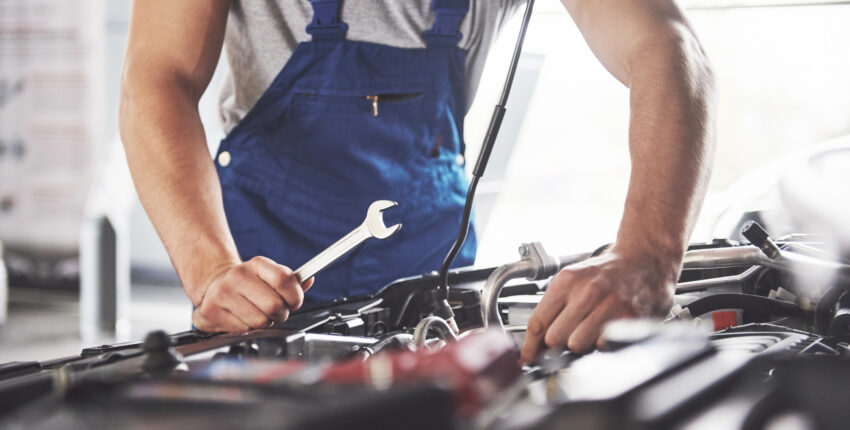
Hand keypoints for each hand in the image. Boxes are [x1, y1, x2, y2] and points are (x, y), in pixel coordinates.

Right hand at [191, 256, 313, 332]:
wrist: (214, 286)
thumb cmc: (248, 284)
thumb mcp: (269, 276)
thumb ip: (291, 281)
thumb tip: (309, 280)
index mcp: (257, 264)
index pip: (284, 279)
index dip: (295, 296)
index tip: (294, 302)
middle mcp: (238, 276)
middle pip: (275, 306)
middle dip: (280, 314)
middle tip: (274, 312)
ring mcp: (223, 293)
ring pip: (260, 322)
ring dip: (263, 324)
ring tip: (256, 314)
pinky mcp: (211, 312)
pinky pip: (243, 331)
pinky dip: (247, 329)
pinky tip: (241, 319)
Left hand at [520, 248, 676, 361]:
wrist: (644, 258)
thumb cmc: (607, 272)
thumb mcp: (573, 279)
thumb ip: (553, 308)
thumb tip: (535, 343)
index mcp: (567, 281)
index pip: (538, 321)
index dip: (531, 346)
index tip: (528, 357)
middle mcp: (586, 292)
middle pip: (554, 338)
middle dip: (556, 345)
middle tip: (565, 341)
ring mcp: (609, 305)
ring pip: (577, 345)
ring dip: (580, 346)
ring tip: (588, 334)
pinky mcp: (629, 318)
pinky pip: (603, 346)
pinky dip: (601, 346)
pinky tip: (605, 334)